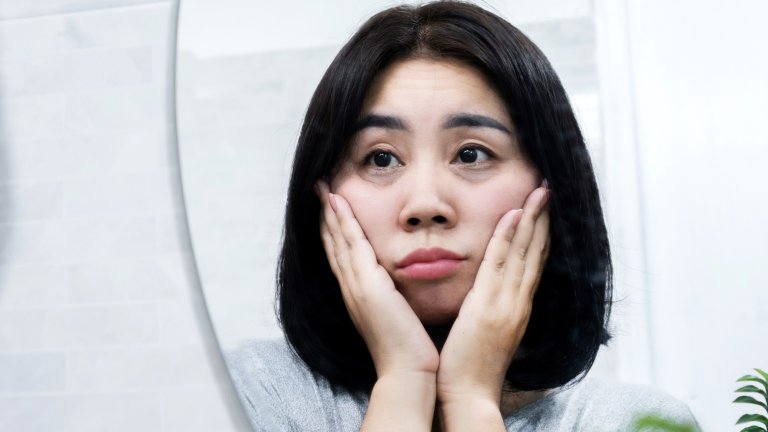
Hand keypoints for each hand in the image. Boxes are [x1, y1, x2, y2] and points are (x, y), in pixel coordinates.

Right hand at [317, 181, 438, 376]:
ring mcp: (356, 285)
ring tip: (323, 188)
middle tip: (319, 190)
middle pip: (333, 244)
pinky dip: (342, 220)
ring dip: (330, 212)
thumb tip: (403, 288)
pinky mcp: (366, 284)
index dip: (335, 231)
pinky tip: (338, 201)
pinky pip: (351, 243)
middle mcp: (351, 288)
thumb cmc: (411, 349)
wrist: (409, 372)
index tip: (332, 209)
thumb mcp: (401, 316)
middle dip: (326, 216)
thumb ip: (397, 298)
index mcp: (359, 295)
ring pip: (338, 239)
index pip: (343, 256)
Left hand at [436, 185, 549, 407]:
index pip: (533, 263)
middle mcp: (518, 302)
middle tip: (548, 189)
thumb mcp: (487, 331)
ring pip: (523, 252)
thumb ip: (491, 308)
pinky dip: (507, 237)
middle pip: (536, 252)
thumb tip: (486, 292)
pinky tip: (512, 214)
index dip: (541, 235)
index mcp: (518, 308)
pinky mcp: (489, 306)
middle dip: (543, 219)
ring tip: (540, 191)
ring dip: (532, 219)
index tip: (544, 210)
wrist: (467, 394)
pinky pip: (500, 263)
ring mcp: (507, 303)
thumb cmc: (471, 366)